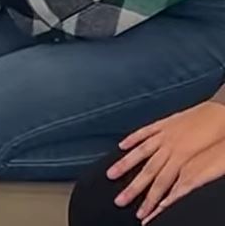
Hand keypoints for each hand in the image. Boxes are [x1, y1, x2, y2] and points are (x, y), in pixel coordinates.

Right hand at [108, 101, 224, 220]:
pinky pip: (145, 131)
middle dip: (133, 188)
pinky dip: (132, 138)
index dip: (151, 199)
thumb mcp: (212, 157)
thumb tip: (180, 186)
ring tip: (110, 174)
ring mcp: (165, 134)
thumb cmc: (222, 133)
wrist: (224, 111)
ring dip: (125, 165)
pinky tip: (122, 146)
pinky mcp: (166, 122)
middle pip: (148, 172)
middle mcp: (170, 146)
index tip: (142, 213)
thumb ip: (193, 171)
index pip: (162, 184)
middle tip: (120, 200)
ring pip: (141, 152)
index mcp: (183, 156)